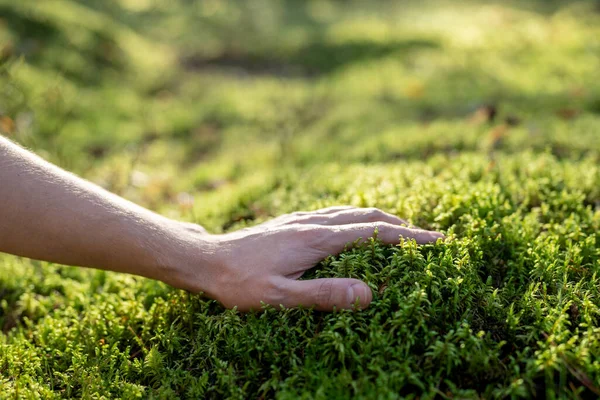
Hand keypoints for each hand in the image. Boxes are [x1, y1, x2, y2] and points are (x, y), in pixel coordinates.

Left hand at [191, 206, 443, 311]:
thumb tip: (370, 294)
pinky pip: (335, 214)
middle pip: (368, 216)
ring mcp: (302, 219)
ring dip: (380, 219)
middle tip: (428, 237)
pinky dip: (358, 218)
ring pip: (351, 212)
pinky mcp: (292, 222)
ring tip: (400, 231)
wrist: (205, 259)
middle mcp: (313, 222)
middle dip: (401, 226)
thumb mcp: (279, 297)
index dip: (409, 238)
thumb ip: (324, 295)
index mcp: (317, 239)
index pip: (374, 234)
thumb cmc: (238, 283)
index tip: (438, 241)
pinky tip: (354, 227)